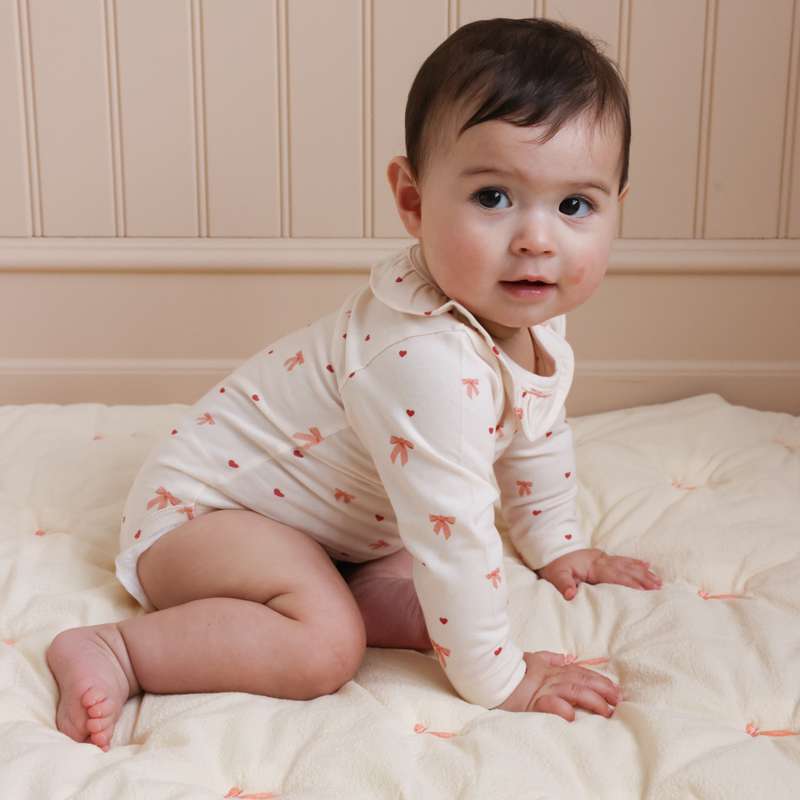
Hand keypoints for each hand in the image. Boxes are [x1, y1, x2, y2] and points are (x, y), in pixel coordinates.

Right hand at [495, 650, 620, 718]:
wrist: (489, 674)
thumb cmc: (511, 669)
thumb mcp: (532, 660)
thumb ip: (549, 658)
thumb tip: (565, 658)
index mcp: (553, 669)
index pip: (581, 673)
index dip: (600, 680)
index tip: (615, 690)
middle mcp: (551, 678)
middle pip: (581, 681)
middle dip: (602, 690)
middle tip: (617, 700)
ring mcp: (542, 689)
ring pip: (572, 691)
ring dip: (590, 700)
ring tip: (605, 711)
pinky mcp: (531, 702)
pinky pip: (548, 705)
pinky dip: (560, 709)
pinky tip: (572, 715)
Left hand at [536, 547, 662, 600]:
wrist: (550, 548)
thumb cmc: (553, 565)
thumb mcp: (554, 575)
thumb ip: (563, 584)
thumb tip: (570, 594)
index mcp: (592, 567)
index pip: (614, 576)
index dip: (629, 583)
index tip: (645, 591)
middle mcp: (601, 560)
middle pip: (625, 570)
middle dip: (642, 578)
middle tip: (659, 587)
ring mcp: (603, 558)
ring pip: (627, 564)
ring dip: (643, 572)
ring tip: (658, 580)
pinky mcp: (603, 558)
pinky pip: (622, 560)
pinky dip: (635, 562)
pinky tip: (646, 564)